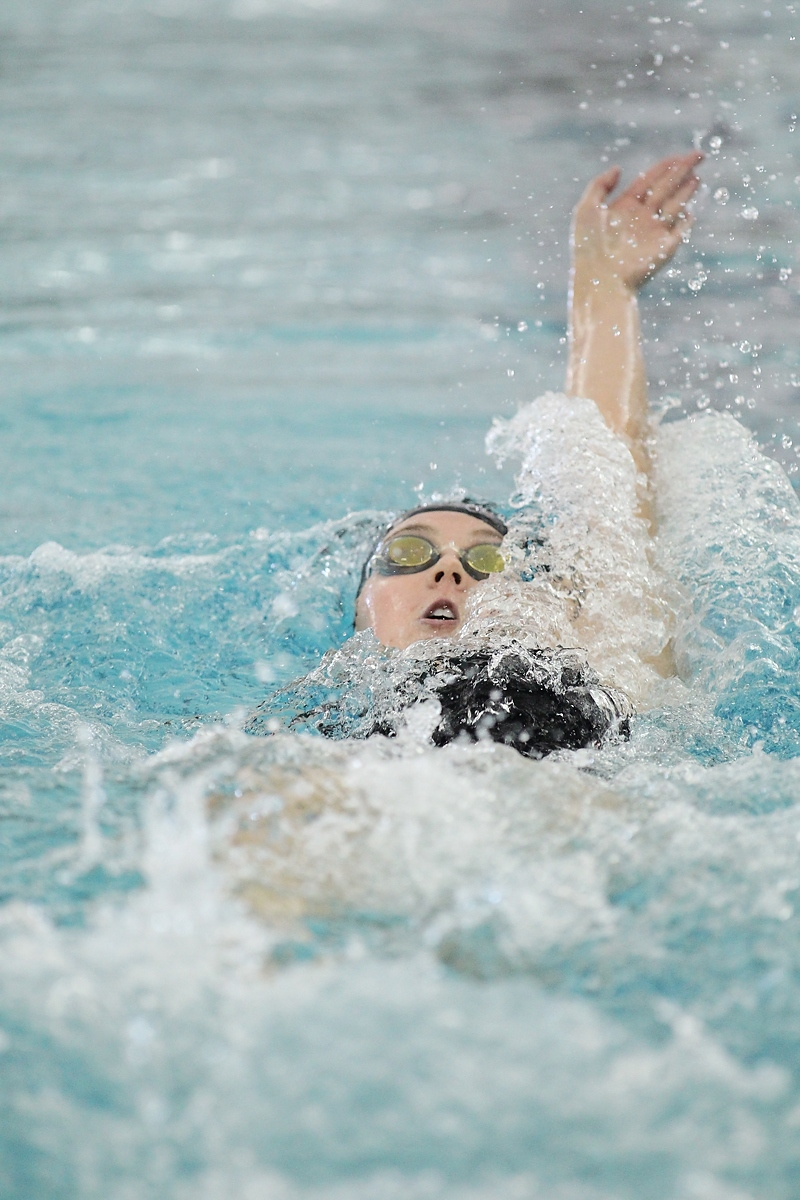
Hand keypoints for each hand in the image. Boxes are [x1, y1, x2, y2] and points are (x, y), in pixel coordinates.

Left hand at [571, 152, 702, 290]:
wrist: (599, 280)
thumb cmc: (588, 248)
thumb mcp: (586, 210)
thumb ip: (599, 185)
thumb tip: (618, 168)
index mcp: (625, 207)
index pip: (649, 181)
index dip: (664, 167)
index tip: (678, 155)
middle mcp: (641, 218)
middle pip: (666, 188)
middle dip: (682, 171)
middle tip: (699, 155)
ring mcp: (654, 232)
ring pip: (675, 206)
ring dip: (687, 191)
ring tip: (697, 176)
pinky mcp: (664, 248)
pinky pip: (680, 231)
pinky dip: (686, 222)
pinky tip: (689, 212)